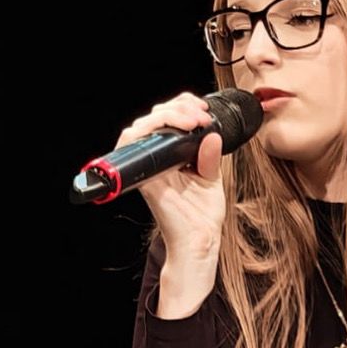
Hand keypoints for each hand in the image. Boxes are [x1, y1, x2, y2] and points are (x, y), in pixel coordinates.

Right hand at [114, 92, 225, 262]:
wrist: (199, 241)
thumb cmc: (201, 217)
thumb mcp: (211, 179)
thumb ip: (210, 156)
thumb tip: (213, 134)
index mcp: (170, 159)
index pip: (166, 121)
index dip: (182, 106)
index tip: (205, 111)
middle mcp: (156, 161)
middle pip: (153, 118)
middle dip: (179, 106)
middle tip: (202, 115)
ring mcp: (147, 168)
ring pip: (142, 126)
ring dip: (169, 114)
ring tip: (194, 119)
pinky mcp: (143, 176)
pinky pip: (133, 143)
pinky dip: (153, 128)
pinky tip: (180, 129)